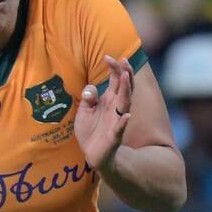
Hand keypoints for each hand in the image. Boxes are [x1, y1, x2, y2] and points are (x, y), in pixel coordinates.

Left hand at [74, 55, 133, 177]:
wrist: (91, 154)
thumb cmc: (90, 130)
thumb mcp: (84, 111)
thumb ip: (88, 98)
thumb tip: (91, 88)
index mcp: (109, 99)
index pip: (115, 80)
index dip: (114, 68)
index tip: (108, 57)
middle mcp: (116, 107)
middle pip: (124, 87)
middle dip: (124, 73)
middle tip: (123, 60)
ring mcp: (117, 120)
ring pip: (125, 103)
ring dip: (127, 90)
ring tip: (126, 77)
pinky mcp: (114, 136)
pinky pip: (120, 127)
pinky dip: (123, 122)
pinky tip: (126, 115)